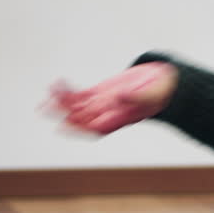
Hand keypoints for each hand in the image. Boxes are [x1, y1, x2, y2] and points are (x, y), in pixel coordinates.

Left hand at [45, 62, 177, 135]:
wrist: (167, 85)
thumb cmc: (164, 92)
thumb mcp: (155, 93)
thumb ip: (138, 97)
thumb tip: (120, 96)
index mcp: (123, 117)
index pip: (98, 126)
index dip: (81, 127)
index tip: (65, 124)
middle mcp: (111, 113)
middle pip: (83, 118)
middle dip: (64, 114)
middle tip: (46, 108)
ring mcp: (105, 103)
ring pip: (79, 107)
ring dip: (62, 103)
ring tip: (47, 98)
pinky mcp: (102, 92)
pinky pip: (82, 95)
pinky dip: (69, 92)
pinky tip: (57, 85)